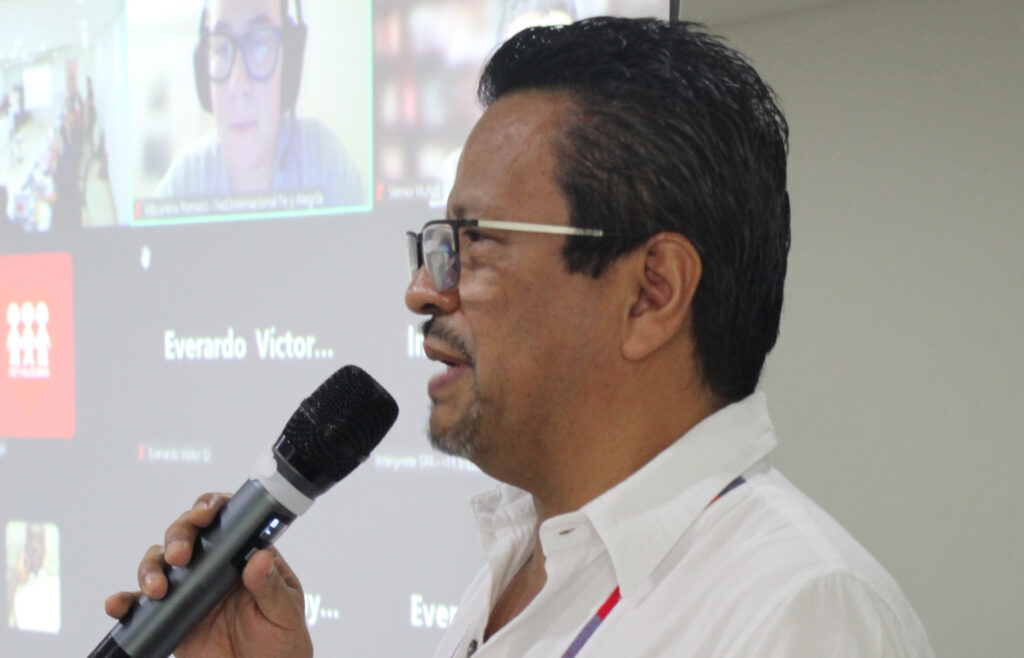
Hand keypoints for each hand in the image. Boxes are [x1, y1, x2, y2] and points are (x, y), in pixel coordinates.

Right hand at [104, 493, 312, 657]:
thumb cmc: (281, 642)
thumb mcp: (285, 614)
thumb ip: (271, 587)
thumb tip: (261, 556)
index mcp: (245, 555)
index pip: (227, 518)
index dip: (211, 507)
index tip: (205, 514)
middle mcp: (214, 565)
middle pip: (187, 532)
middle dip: (179, 535)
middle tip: (181, 555)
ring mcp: (190, 588)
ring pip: (160, 561)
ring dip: (151, 567)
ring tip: (158, 588)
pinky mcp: (170, 616)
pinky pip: (140, 604)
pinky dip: (125, 601)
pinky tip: (119, 605)